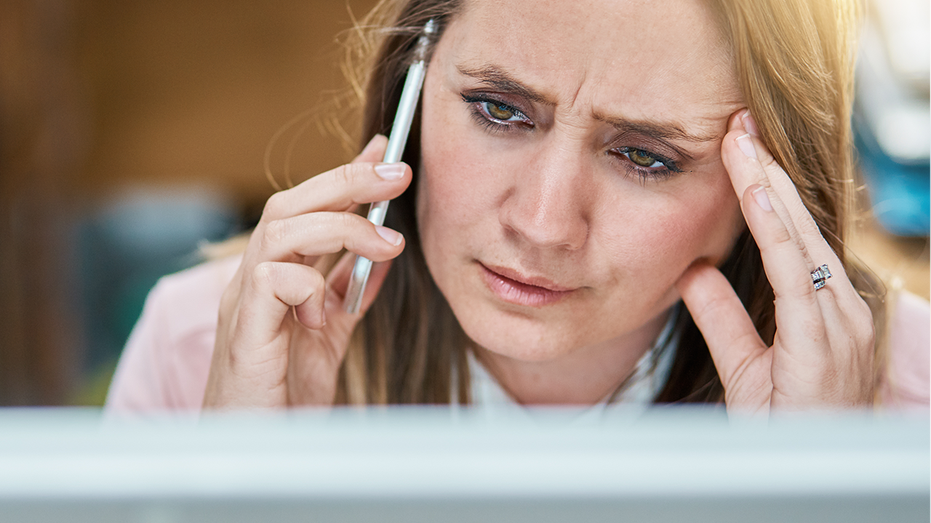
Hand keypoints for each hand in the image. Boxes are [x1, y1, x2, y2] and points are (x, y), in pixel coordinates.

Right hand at [203, 135, 410, 408]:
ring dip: (340, 227)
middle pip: (288, 205)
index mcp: (273, 277)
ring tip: (388, 242)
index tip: (385, 151)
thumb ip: (348, 293)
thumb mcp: (328, 336)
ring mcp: (242, 303)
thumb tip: (381, 255)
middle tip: (397, 171)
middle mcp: (252, 281)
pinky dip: (309, 286)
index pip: (306, 210)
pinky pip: (271, 282)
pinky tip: (327, 313)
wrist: (255, 451)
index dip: (344, 176)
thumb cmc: (281, 396)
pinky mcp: (243, 333)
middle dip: (345, 181)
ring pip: (279, 230)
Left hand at [676, 110, 874, 414]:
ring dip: (768, 188)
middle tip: (738, 124)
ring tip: (741, 143)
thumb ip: (723, 316)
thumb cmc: (788, 422)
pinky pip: (796, 274)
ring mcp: (839, 321)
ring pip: (799, 238)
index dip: (766, 193)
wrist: (804, 474)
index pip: (794, 237)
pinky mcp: (823, 341)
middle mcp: (841, 306)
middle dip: (767, 173)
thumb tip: (694, 272)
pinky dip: (776, 231)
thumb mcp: (746, 361)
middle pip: (800, 225)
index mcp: (825, 308)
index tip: (739, 150)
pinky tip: (756, 196)